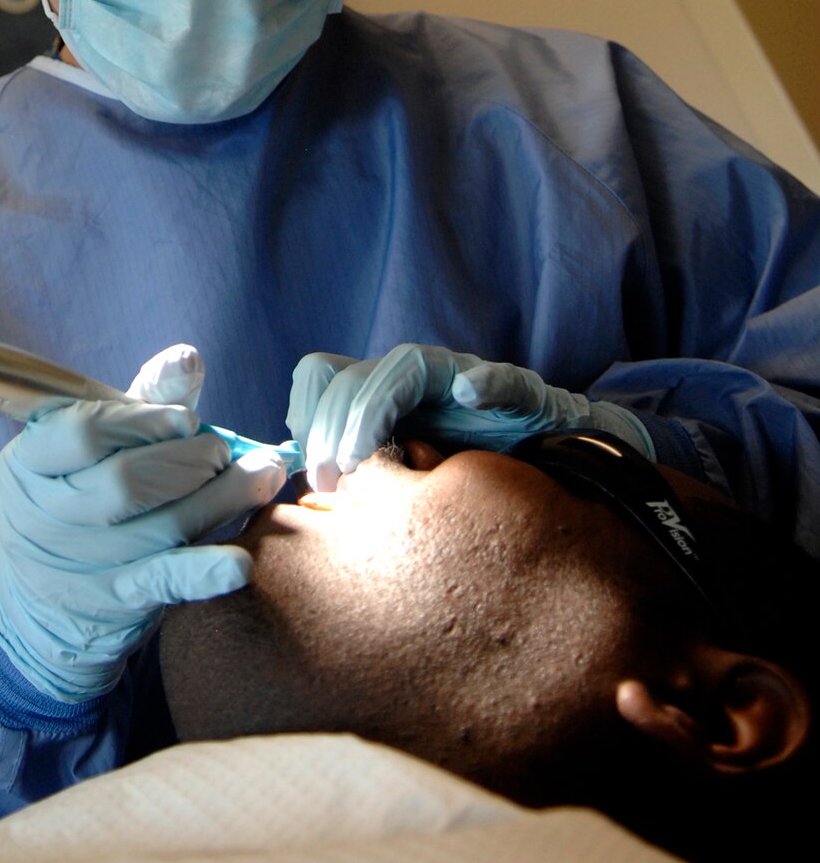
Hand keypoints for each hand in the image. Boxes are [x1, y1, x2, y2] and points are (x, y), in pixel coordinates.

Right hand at [0, 390, 287, 703]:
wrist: (38, 597)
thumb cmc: (74, 492)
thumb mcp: (86, 445)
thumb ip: (139, 401)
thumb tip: (188, 357)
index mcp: (30, 461)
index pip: (82, 434)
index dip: (143, 422)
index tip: (188, 419)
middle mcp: (49, 515)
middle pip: (125, 483)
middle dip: (188, 461)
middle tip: (223, 450)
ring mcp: (83, 562)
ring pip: (158, 527)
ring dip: (221, 498)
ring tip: (263, 474)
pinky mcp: (118, 600)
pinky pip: (163, 583)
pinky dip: (202, 571)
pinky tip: (239, 563)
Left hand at [288, 343, 654, 490]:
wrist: (557, 475)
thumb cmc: (465, 482)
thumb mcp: (397, 484)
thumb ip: (356, 475)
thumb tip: (305, 494)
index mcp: (381, 394)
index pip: (321, 373)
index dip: (305, 413)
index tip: (305, 468)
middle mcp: (416, 377)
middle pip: (351, 375)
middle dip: (330, 427)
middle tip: (328, 481)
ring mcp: (465, 378)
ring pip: (405, 368)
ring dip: (374, 409)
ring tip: (363, 459)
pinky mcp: (519, 392)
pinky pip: (501, 379)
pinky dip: (484, 383)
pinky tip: (471, 397)